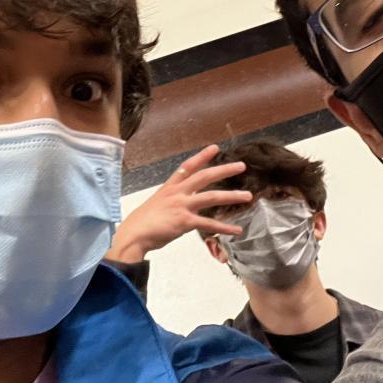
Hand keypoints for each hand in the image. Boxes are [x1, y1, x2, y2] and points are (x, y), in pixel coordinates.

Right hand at [105, 145, 251, 262]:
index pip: (188, 167)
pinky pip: (209, 224)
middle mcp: (177, 193)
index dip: (202, 156)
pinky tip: (237, 230)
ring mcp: (182, 206)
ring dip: (232, 196)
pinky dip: (225, 228)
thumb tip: (179, 207)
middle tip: (241, 166)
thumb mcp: (155, 205)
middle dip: (224, 170)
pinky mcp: (185, 222)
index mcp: (169, 188)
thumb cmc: (142, 223)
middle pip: (205, 177)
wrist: (134, 234)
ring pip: (212, 197)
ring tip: (248, 196)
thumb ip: (170, 203)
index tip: (215, 148)